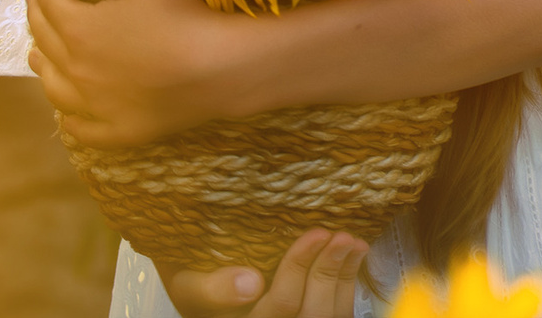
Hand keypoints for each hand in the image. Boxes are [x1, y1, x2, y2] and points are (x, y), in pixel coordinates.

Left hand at [27, 0, 258, 147]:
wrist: (215, 68)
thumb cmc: (178, 16)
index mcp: (78, 30)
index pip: (49, 1)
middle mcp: (75, 71)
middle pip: (45, 40)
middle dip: (36, 14)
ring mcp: (93, 106)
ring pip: (53, 87)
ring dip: (42, 66)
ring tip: (36, 54)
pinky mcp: (116, 130)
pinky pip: (82, 129)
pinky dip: (69, 120)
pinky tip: (68, 116)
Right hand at [160, 231, 369, 317]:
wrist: (203, 290)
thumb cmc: (194, 279)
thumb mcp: (188, 284)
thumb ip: (210, 288)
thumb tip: (250, 282)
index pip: (279, 307)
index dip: (298, 271)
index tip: (316, 233)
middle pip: (310, 313)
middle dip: (328, 272)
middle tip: (340, 234)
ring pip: (328, 315)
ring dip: (344, 276)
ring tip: (353, 241)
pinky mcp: (307, 316)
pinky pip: (337, 313)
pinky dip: (347, 282)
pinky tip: (353, 254)